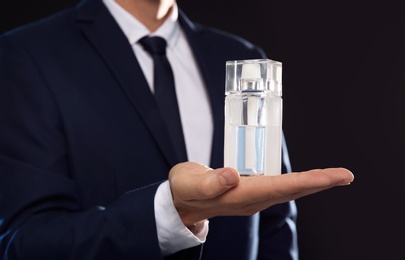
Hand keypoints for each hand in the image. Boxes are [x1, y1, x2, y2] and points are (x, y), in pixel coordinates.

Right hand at [169, 162, 353, 226]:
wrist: (181, 202)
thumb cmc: (184, 190)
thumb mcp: (189, 183)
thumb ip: (209, 181)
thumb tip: (233, 176)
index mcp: (239, 196)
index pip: (279, 188)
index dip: (307, 182)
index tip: (332, 177)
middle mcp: (251, 200)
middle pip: (291, 191)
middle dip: (319, 183)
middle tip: (346, 175)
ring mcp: (253, 198)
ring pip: (288, 191)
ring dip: (312, 183)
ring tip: (334, 176)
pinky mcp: (251, 192)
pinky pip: (281, 188)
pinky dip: (298, 182)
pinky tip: (307, 178)